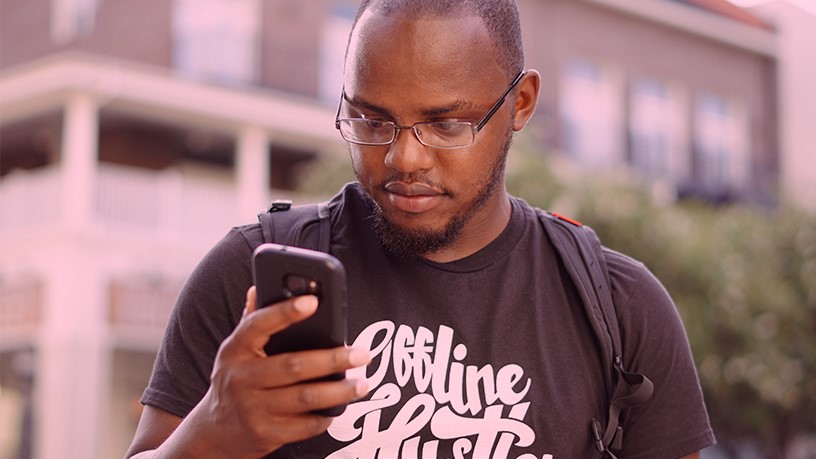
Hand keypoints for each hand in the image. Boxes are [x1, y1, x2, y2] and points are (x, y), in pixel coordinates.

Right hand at [182, 286, 369, 458]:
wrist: (214, 433)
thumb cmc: (235, 380)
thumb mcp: (235, 350)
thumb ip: (251, 320)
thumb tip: (259, 287)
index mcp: (235, 350)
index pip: (258, 325)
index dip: (285, 312)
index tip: (313, 301)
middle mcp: (241, 379)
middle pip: (293, 366)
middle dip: (332, 359)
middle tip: (362, 354)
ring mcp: (253, 409)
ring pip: (305, 397)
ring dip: (339, 391)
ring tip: (362, 384)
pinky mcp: (265, 435)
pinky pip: (304, 425)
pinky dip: (325, 417)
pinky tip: (339, 408)